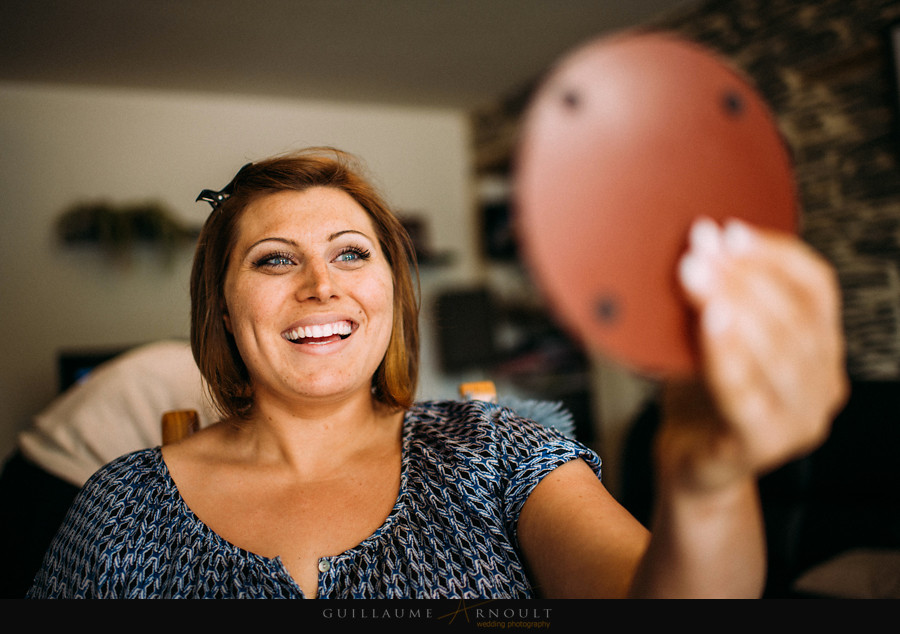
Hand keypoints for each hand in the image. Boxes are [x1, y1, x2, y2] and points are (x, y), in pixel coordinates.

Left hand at [657, 218, 847, 492]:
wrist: (688, 462)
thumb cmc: (703, 393)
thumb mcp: (714, 336)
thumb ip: (718, 298)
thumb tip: (699, 243)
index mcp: (821, 348)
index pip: (817, 288)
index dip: (776, 254)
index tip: (730, 231)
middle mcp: (822, 383)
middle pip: (795, 316)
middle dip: (743, 275)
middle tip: (700, 249)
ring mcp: (801, 419)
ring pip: (776, 352)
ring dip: (733, 304)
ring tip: (696, 274)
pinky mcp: (766, 445)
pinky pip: (746, 393)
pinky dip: (726, 353)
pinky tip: (707, 323)